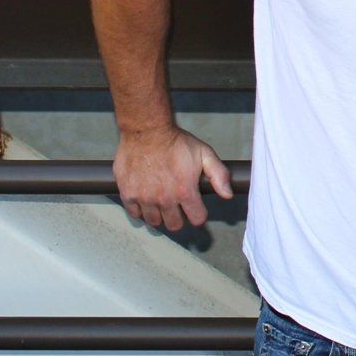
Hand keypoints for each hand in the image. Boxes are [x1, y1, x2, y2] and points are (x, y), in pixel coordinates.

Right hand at [113, 126, 231, 231]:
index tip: (195, 207)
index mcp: (185, 191)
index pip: (197, 218)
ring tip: (161, 201)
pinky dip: (140, 209)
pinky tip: (145, 198)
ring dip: (160, 214)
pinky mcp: (128, 193)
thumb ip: (219, 175)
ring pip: (154, 221)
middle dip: (179, 217)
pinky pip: (135, 213)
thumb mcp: (205, 153)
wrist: (146, 130)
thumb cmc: (175, 141)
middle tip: (177, 205)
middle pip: (175, 225)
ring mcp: (144, 198)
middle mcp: (164, 199)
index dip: (198, 214)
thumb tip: (227, 194)